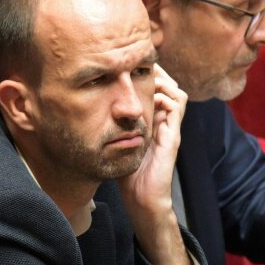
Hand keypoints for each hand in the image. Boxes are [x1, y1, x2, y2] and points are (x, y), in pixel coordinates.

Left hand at [117, 64, 186, 212]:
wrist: (141, 199)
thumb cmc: (127, 175)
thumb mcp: (115, 145)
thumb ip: (110, 130)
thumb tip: (87, 114)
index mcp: (152, 123)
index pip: (156, 91)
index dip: (147, 77)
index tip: (128, 68)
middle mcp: (163, 123)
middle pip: (169, 86)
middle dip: (156, 73)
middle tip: (138, 65)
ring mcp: (170, 129)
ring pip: (177, 92)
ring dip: (163, 81)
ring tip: (146, 77)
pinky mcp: (172, 136)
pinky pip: (177, 106)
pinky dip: (165, 96)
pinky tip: (149, 97)